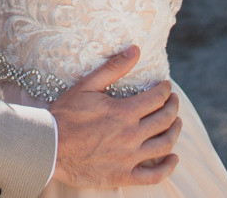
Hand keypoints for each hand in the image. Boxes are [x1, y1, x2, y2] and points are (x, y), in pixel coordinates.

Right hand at [46, 46, 181, 187]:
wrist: (49, 147)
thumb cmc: (66, 115)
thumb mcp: (87, 86)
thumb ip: (113, 68)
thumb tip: (135, 50)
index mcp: (124, 112)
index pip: (157, 98)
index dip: (165, 90)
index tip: (166, 86)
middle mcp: (131, 135)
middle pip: (165, 120)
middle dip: (173, 107)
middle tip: (174, 101)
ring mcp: (128, 158)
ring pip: (164, 145)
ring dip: (175, 132)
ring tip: (177, 124)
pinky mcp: (123, 175)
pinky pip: (154, 176)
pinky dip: (168, 167)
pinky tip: (173, 159)